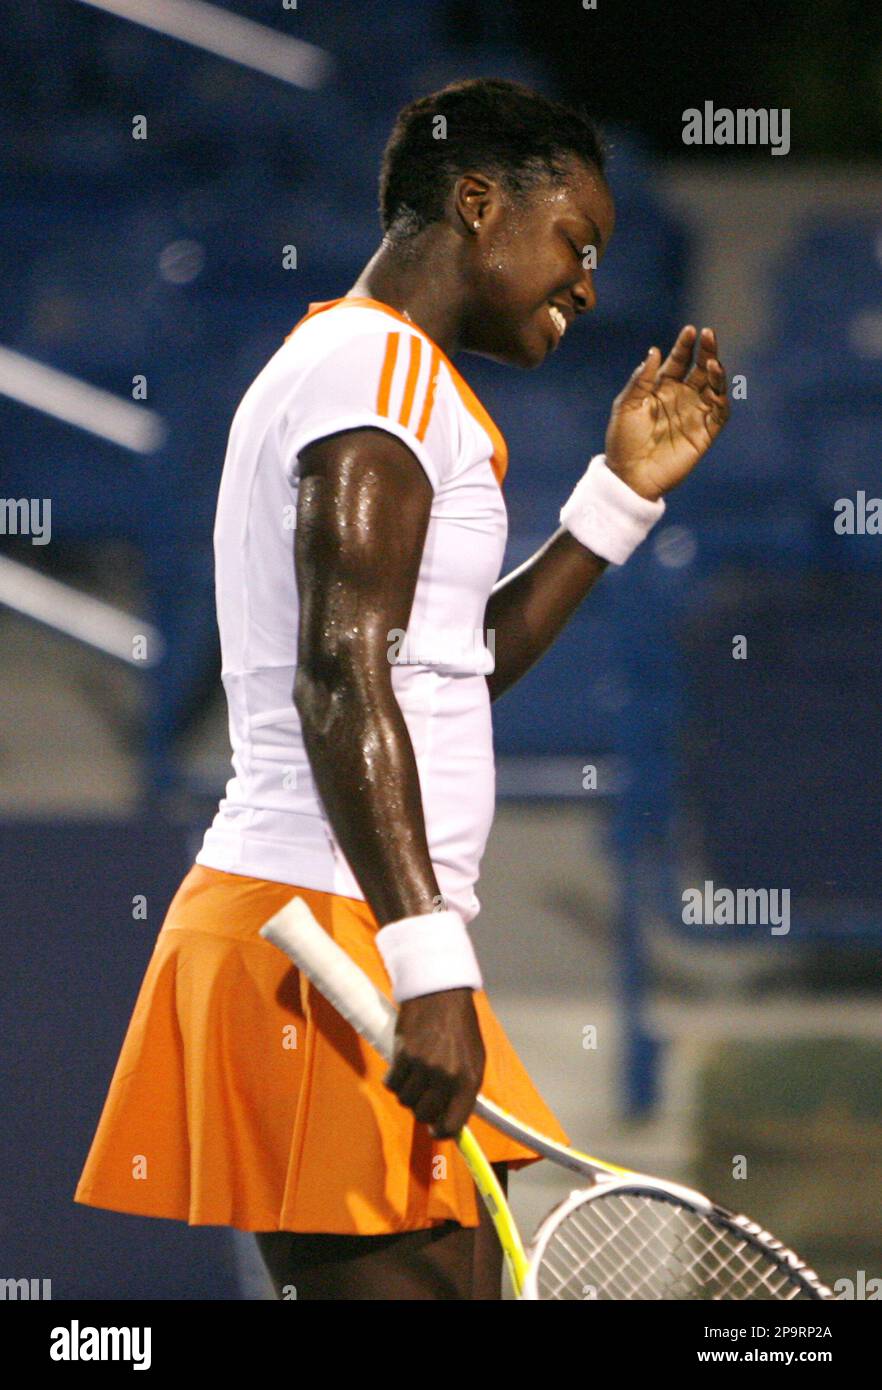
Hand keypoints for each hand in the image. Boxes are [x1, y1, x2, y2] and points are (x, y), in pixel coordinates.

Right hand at [384, 988, 484, 1138]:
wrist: (441, 992)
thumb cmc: (460, 1026)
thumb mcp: (474, 1058)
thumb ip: (464, 1090)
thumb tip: (451, 1120)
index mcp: (469, 1079)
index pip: (452, 1124)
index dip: (441, 1132)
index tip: (435, 1130)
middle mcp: (447, 1076)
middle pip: (424, 1115)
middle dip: (421, 1109)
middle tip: (423, 1096)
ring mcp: (425, 1066)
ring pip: (405, 1100)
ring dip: (407, 1093)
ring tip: (414, 1076)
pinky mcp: (404, 1055)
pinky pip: (391, 1084)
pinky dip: (393, 1081)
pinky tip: (400, 1069)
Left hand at [604, 326, 729, 501]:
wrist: (629, 474)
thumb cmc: (623, 440)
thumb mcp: (626, 406)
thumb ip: (641, 380)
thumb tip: (654, 351)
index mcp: (662, 388)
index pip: (679, 361)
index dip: (685, 345)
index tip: (690, 330)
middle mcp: (682, 397)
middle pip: (700, 369)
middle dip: (707, 351)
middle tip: (709, 335)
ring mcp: (695, 414)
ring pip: (714, 387)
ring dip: (716, 372)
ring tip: (713, 362)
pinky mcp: (705, 433)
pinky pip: (720, 412)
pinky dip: (722, 398)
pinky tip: (717, 385)